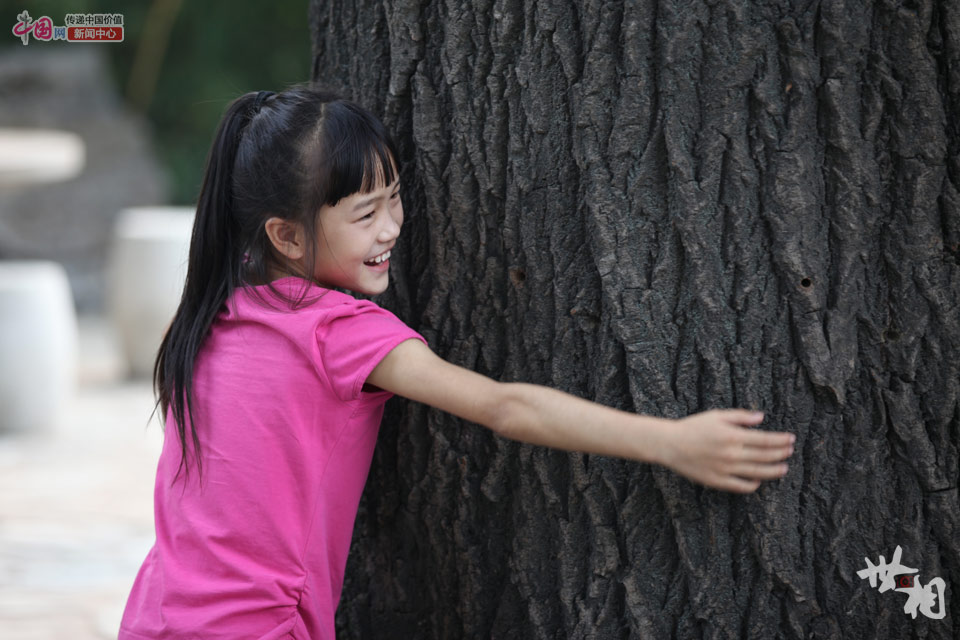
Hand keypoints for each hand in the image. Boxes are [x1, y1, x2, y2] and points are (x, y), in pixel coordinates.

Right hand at [656, 409, 794, 492]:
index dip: (780, 440)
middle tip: (791, 451)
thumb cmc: (693, 427)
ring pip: (757, 472)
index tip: (791, 439)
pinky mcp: (718, 481)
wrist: (670, 444)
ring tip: (784, 468)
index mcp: (733, 436)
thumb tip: (762, 417)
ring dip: (774, 471)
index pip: (765, 440)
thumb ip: (741, 417)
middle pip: (764, 456)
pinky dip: (753, 484)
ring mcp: (726, 469)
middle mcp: (732, 454)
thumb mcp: (717, 416)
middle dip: (781, 453)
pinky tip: (759, 480)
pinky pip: (741, 486)